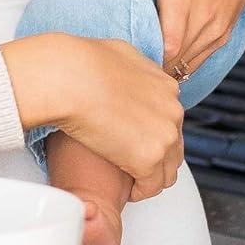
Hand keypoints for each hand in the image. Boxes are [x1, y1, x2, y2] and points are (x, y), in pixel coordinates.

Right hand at [0, 32, 183, 200]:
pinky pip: (151, 187)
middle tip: (134, 166)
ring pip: (168, 171)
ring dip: (151, 178)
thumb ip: (132, 67)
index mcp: (166, 87)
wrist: (71, 78)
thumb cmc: (83, 63)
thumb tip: (125, 70)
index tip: (136, 142)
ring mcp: (164, 136)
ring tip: (131, 181)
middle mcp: (173, 111)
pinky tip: (126, 190)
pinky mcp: (149, 158)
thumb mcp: (119, 53)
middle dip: (155, 158)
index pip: (170, 120)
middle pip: (174, 147)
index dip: (152, 134)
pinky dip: (140, 191)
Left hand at [56, 0, 244, 75]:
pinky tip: (162, 68)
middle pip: (176, 60)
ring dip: (167, 70)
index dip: (145, 59)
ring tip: (138, 77)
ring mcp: (218, 25)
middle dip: (150, 70)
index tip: (119, 62)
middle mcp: (204, 14)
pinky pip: (203, 58)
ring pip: (190, 64)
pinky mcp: (226, 30)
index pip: (166, 45)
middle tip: (121, 78)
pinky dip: (184, 64)